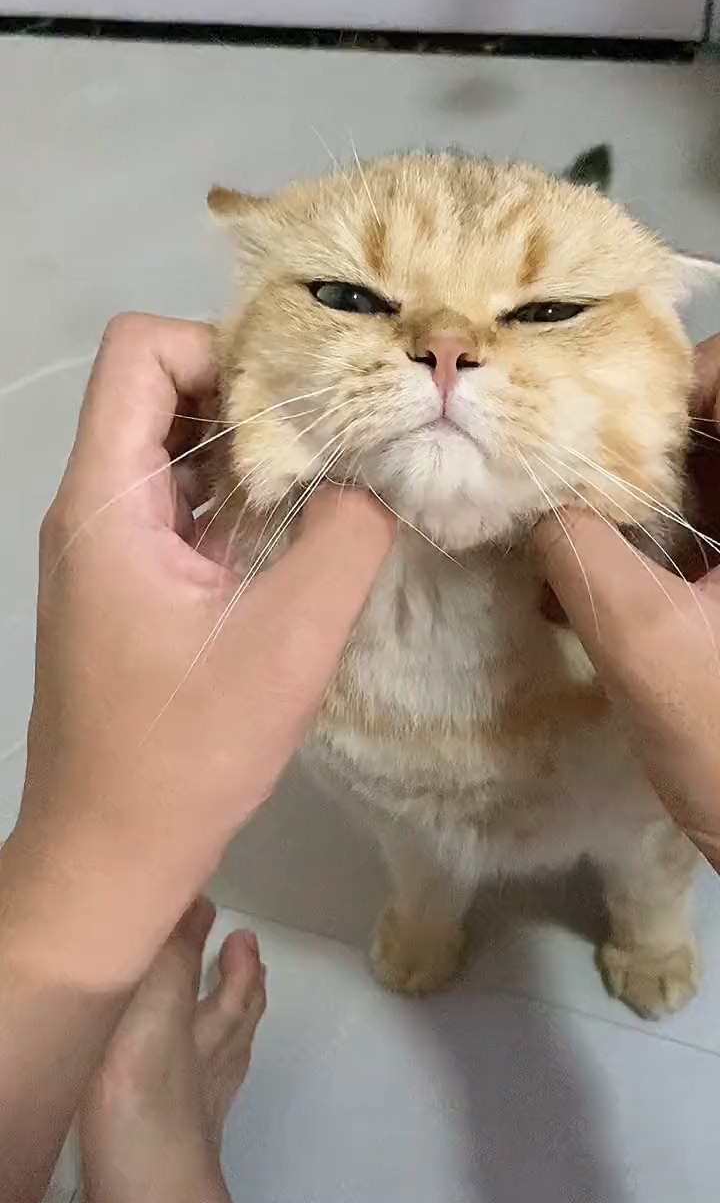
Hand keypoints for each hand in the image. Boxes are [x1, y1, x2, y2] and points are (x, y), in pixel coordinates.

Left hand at [4, 313, 393, 980]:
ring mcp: (106, 551)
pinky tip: (300, 532)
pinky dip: (237, 502)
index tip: (304, 394)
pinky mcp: (126, 589)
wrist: (109, 855)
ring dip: (250, 453)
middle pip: (157, 393)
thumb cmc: (186, 752)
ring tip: (332, 474)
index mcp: (108, 501)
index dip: (222, 347)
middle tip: (336, 428)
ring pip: (172, 452)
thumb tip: (380, 471)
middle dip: (250, 395)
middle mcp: (93, 510)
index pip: (142, 353)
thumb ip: (345, 538)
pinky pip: (179, 510)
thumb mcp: (288, 643)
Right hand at [533, 335, 719, 869]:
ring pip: (704, 487)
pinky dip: (645, 544)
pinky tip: (577, 575)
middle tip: (563, 453)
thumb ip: (577, 550)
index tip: (605, 405)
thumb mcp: (639, 638)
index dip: (678, 377)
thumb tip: (529, 494)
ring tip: (558, 513)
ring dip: (634, 494)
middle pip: (714, 433)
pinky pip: (699, 540)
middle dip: (637, 437)